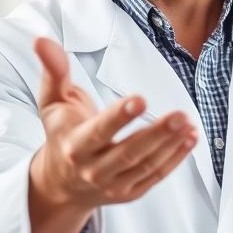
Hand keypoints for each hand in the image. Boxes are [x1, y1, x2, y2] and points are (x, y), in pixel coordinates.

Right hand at [29, 37, 197, 212]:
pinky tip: (191, 138)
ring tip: (189, 123)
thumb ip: (53, 72)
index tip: (140, 99)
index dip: (119, 117)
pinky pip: (155, 176)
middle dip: (157, 134)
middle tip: (181, 115)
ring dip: (171, 145)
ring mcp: (112, 185)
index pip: (99, 131)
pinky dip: (175, 158)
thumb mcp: (52, 103)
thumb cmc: (60, 133)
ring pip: (145, 166)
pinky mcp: (129, 193)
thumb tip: (42, 40)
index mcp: (74, 145)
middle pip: (128, 153)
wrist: (59, 183)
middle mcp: (92, 169)